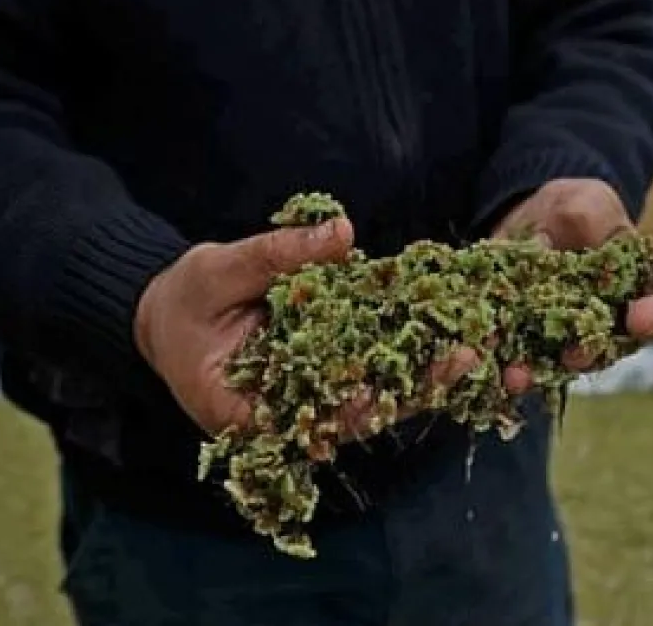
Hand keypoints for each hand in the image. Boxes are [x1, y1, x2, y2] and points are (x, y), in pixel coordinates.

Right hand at [135, 218, 478, 438]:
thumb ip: (274, 256)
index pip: (308, 420)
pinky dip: (416, 352)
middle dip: (415, 391)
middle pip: (360, 411)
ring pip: (380, 393)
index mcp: (245, 413)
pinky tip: (459, 330)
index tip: (393, 390)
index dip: (354, 408)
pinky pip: (378, 366)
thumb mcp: (217, 271)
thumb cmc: (184, 299)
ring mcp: (318, 395)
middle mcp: (291, 415)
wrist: (175, 309)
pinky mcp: (337, 368)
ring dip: (429, 375)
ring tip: (477, 347)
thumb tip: (342, 233)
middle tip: (464, 360)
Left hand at [490, 178, 652, 392]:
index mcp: (637, 292)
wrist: (534, 219)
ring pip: (552, 364)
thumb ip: (583, 223)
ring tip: (518, 375)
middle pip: (603, 349)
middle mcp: (604, 325)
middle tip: (576, 354)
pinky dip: (497, 361)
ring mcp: (562, 338)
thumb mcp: (587, 202)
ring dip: (536, 372)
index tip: (643, 317)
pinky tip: (482, 359)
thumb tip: (544, 251)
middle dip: (588, 354)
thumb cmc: (576, 209)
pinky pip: (513, 356)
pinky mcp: (523, 339)